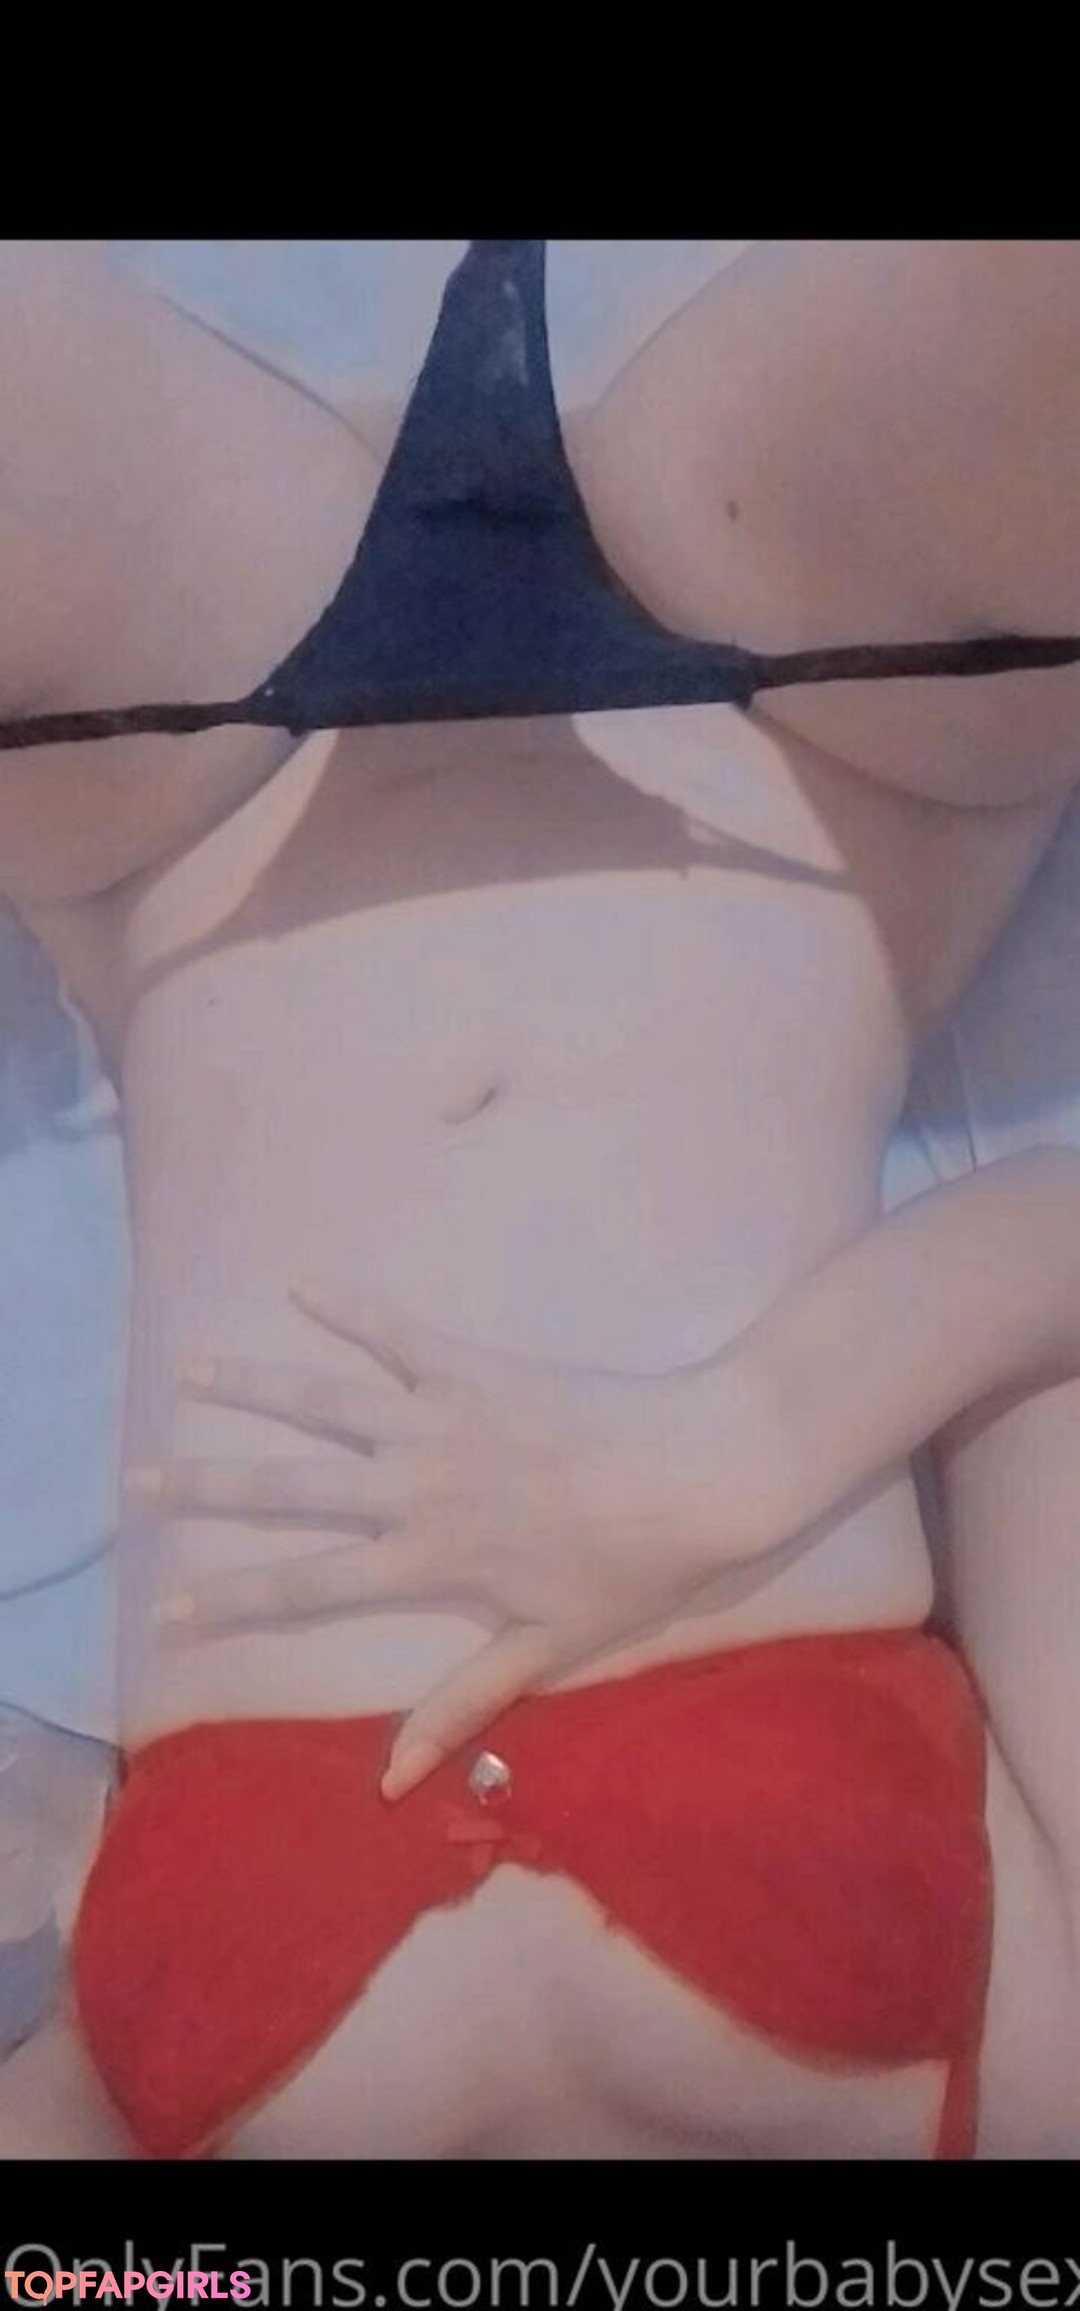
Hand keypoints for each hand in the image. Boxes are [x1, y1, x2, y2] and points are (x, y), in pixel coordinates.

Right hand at [143, 1285, 781, 1795]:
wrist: (704, 1470)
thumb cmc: (636, 1568)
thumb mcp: (549, 1651)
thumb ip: (462, 1704)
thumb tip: (390, 1778)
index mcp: (428, 1561)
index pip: (308, 1587)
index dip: (231, 1599)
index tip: (166, 1608)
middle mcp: (416, 1488)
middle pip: (291, 1490)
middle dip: (208, 1488)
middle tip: (139, 1482)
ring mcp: (440, 1420)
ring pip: (325, 1405)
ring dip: (253, 1390)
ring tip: (189, 1377)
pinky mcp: (474, 1366)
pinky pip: (397, 1332)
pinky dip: (349, 1306)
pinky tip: (300, 1281)